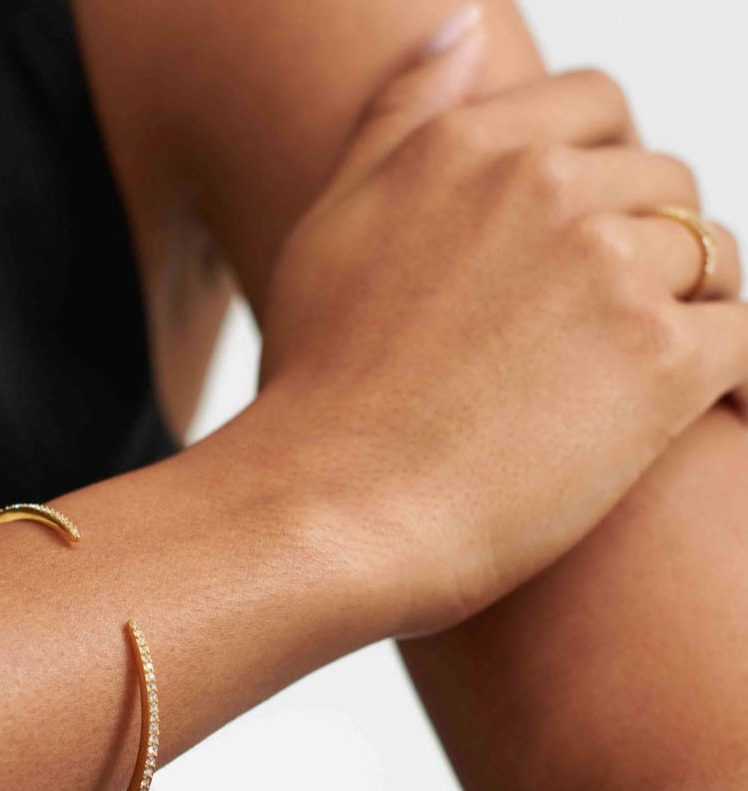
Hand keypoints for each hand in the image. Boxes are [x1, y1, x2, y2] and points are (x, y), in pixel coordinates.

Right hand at [258, 7, 746, 635]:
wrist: (330, 511)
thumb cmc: (316, 389)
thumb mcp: (331, 228)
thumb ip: (399, 119)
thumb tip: (463, 24)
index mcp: (468, 148)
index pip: (597, 108)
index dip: (607, 167)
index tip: (586, 235)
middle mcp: (545, 186)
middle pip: (663, 182)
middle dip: (646, 245)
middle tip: (598, 330)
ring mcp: (611, 268)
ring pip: (712, 255)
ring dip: (689, 307)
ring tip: (637, 376)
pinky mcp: (663, 361)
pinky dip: (740, 374)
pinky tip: (717, 408)